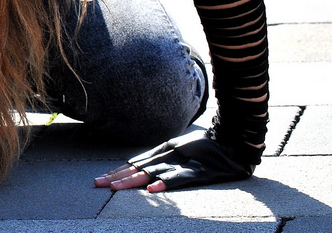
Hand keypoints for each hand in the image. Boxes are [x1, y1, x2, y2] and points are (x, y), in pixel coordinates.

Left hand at [95, 130, 252, 191]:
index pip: (136, 162)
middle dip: (117, 176)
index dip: (118, 170)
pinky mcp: (198, 172)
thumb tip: (146, 170)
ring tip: (114, 188)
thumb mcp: (181, 149)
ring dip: (132, 181)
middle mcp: (169, 155)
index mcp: (164, 150)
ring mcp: (182, 162)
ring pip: (152, 173)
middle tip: (97, 183)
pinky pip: (180, 179)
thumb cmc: (208, 145)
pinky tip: (152, 191)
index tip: (102, 178)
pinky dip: (165, 184)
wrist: (234, 140)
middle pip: (138, 167)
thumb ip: (165, 157)